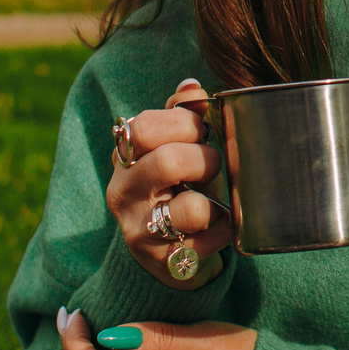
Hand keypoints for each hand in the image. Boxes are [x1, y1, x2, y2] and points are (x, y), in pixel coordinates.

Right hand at [109, 78, 237, 289]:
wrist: (168, 251)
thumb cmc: (176, 186)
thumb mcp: (172, 148)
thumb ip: (181, 115)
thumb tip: (191, 87)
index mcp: (123, 159)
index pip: (145, 127)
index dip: (185, 123)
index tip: (201, 130)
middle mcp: (124, 194)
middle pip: (168, 162)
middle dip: (205, 159)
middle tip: (212, 165)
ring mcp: (141, 231)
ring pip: (192, 208)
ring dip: (215, 198)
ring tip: (213, 198)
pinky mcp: (166, 262)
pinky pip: (213, 238)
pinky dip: (226, 226)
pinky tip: (217, 224)